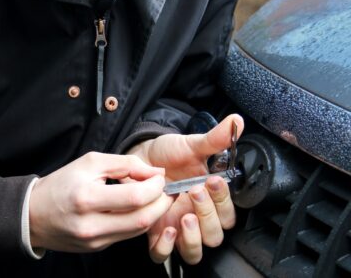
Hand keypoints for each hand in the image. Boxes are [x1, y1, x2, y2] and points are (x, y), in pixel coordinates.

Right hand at [29, 152, 172, 252]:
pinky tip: (140, 208)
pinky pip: (127, 235)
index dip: (155, 187)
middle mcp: (91, 225)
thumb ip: (126, 164)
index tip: (160, 177)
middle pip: (142, 219)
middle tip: (168, 189)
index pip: (135, 197)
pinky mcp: (97, 248)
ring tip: (157, 197)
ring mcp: (94, 240)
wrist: (33, 214)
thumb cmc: (62, 184)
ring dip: (155, 213)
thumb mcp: (91, 162)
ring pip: (138, 230)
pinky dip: (140, 220)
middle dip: (162, 202)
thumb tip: (155, 172)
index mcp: (86, 198)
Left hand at [126, 114, 243, 263]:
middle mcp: (196, 217)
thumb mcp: (191, 145)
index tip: (212, 179)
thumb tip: (237, 122)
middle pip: (215, 236)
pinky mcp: (154, 233)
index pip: (228, 214)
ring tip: (183, 215)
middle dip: (208, 216)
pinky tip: (165, 228)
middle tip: (195, 192)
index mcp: (210, 199)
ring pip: (194, 251)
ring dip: (192, 237)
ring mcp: (176, 227)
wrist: (140, 156)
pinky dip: (166, 248)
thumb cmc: (168, 153)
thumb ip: (215, 139)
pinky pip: (163, 255)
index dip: (224, 201)